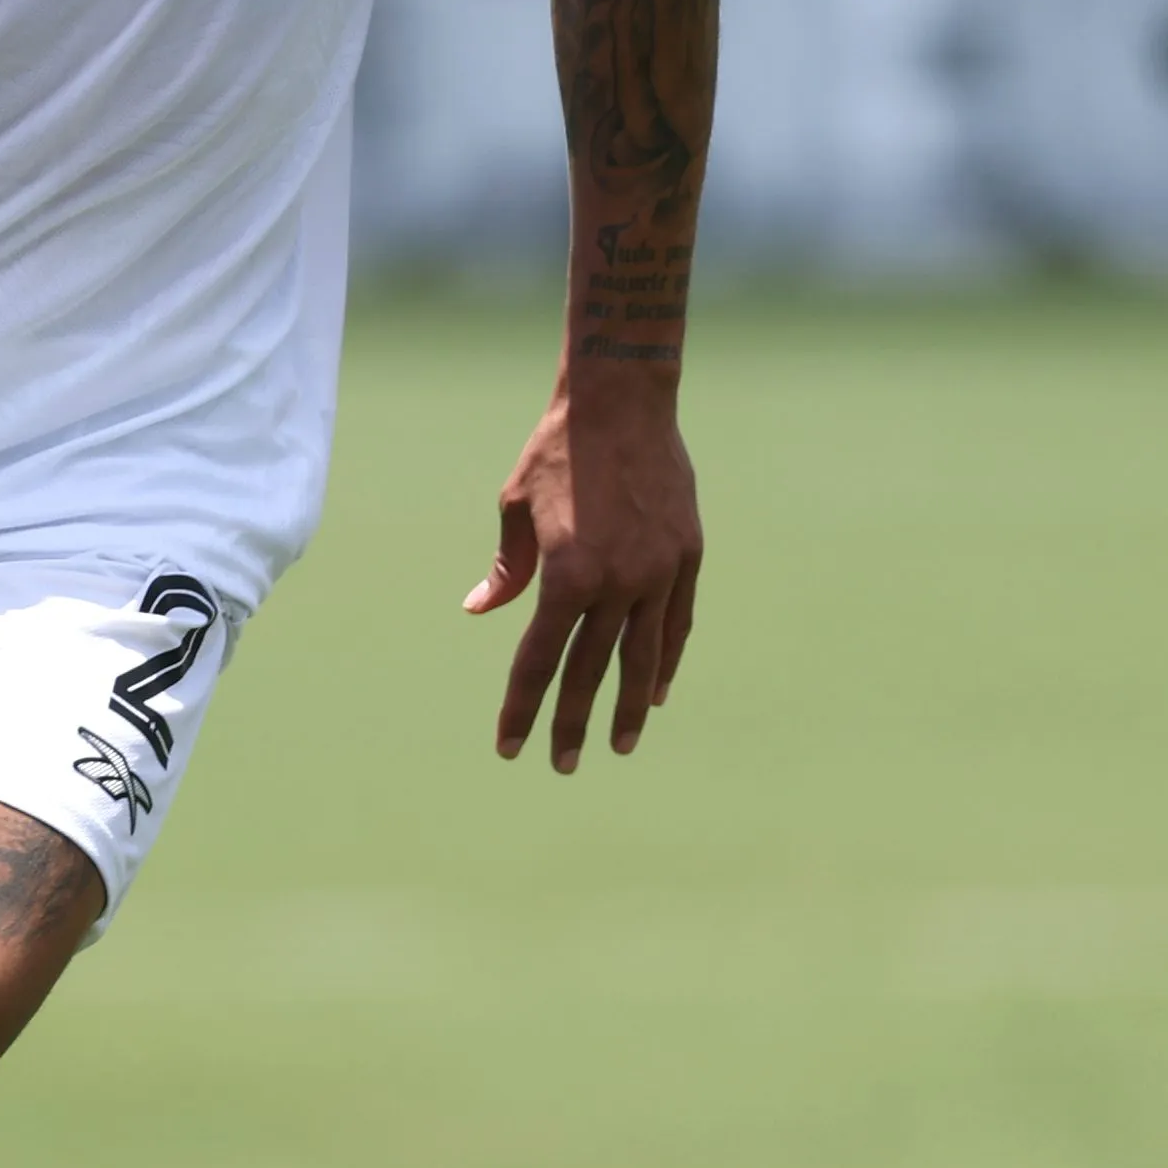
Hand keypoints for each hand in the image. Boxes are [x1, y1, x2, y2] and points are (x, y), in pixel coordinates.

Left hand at [464, 377, 703, 771]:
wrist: (622, 403)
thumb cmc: (557, 452)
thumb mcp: (515, 508)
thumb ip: (506, 568)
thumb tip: (480, 610)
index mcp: (566, 575)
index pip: (539, 660)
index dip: (522, 707)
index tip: (510, 747)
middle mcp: (617, 583)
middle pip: (590, 672)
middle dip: (572, 722)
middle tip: (562, 765)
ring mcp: (659, 573)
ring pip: (644, 658)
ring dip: (631, 706)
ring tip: (622, 744)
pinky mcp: (687, 557)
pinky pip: (677, 624)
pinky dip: (667, 660)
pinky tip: (658, 690)